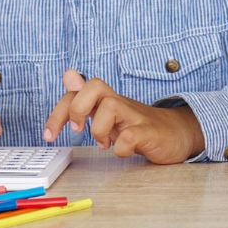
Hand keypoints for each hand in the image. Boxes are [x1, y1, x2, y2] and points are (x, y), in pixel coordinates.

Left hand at [44, 69, 204, 164]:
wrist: (177, 133)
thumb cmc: (139, 125)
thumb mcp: (110, 111)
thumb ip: (88, 97)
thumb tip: (69, 75)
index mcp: (107, 100)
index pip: (77, 91)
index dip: (58, 111)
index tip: (50, 134)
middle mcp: (120, 103)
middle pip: (94, 86)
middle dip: (77, 109)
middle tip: (77, 130)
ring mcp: (135, 117)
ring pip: (111, 107)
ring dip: (99, 129)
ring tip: (104, 143)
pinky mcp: (149, 133)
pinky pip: (131, 137)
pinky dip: (121, 148)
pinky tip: (122, 151)